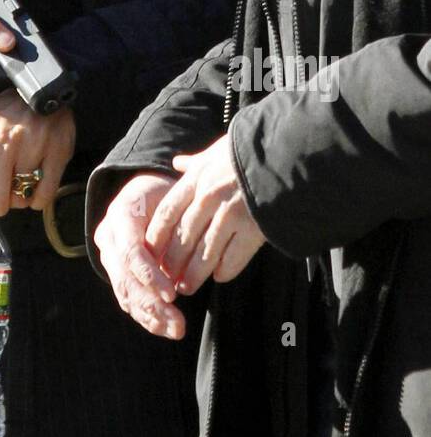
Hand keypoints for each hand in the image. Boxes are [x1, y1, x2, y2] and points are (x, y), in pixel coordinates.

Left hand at [0, 89, 75, 214]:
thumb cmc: (3, 116)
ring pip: (20, 200)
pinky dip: (38, 196)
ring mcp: (32, 146)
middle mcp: (2, 140)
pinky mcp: (57, 152)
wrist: (40, 87)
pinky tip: (36, 180)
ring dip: (19, 195)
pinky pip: (43, 196)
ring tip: (20, 175)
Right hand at [93, 174, 185, 338]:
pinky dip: (146, 316)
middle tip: (179, 324)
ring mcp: (110, 256)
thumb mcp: (172, 196)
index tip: (173, 293)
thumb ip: (175, 225)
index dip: (149, 275)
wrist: (146, 190)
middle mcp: (108, 237)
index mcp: (120, 214)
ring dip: (151, 316)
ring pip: (125, 293)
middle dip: (152, 304)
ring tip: (177, 330)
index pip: (130, 251)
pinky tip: (166, 327)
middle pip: (125, 278)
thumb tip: (185, 262)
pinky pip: (127, 298)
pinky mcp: (117, 272)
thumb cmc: (166, 193)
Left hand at [145, 134, 265, 294]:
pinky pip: (234, 257)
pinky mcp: (253, 229)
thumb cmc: (249, 151)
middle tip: (167, 277)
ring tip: (187, 286)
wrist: (285, 153)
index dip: (157, 236)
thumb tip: (177, 163)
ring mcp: (231, 215)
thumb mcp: (216, 150)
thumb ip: (195, 162)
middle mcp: (209, 198)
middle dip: (173, 261)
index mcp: (197, 179)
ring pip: (205, 253)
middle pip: (183, 237)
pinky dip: (225, 270)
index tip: (150, 252)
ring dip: (194, 273)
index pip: (167, 213)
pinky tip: (219, 277)